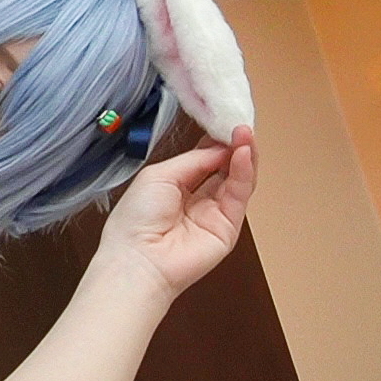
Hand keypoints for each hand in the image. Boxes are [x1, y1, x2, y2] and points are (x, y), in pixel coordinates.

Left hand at [94, 126, 257, 300]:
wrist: (139, 260)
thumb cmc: (136, 220)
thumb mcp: (159, 176)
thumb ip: (193, 161)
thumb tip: (219, 147)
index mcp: (174, 186)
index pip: (203, 159)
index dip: (215, 141)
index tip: (225, 120)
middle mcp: (196, 199)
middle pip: (223, 167)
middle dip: (232, 144)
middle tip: (239, 124)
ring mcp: (214, 213)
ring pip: (237, 178)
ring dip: (243, 154)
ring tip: (244, 133)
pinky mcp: (229, 226)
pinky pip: (240, 194)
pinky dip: (244, 171)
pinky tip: (243, 152)